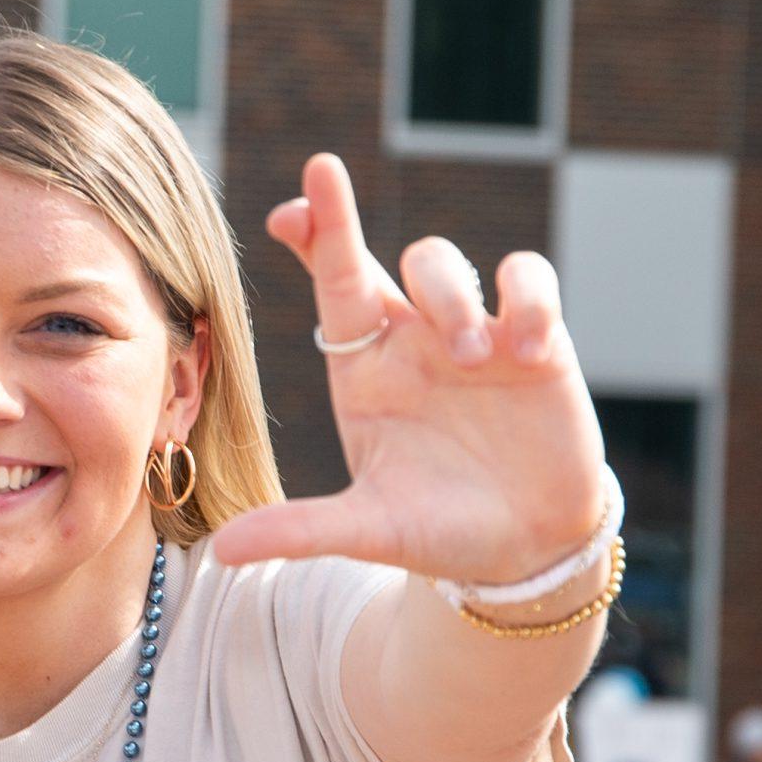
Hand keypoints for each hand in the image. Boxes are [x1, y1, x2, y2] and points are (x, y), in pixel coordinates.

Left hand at [214, 154, 607, 584]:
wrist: (524, 549)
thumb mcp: (368, 531)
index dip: (314, 236)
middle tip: (356, 255)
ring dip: (452, 298)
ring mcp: (473, 333)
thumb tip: (223, 552)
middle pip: (376, 257)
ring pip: (444, 264)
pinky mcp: (537, 340)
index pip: (331, 285)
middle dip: (351, 229)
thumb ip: (300, 531)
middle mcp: (412, 339)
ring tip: (470, 358)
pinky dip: (529, 300)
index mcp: (364, 368)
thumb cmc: (437, 529)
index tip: (288, 209)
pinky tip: (528, 352)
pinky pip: (530, 281)